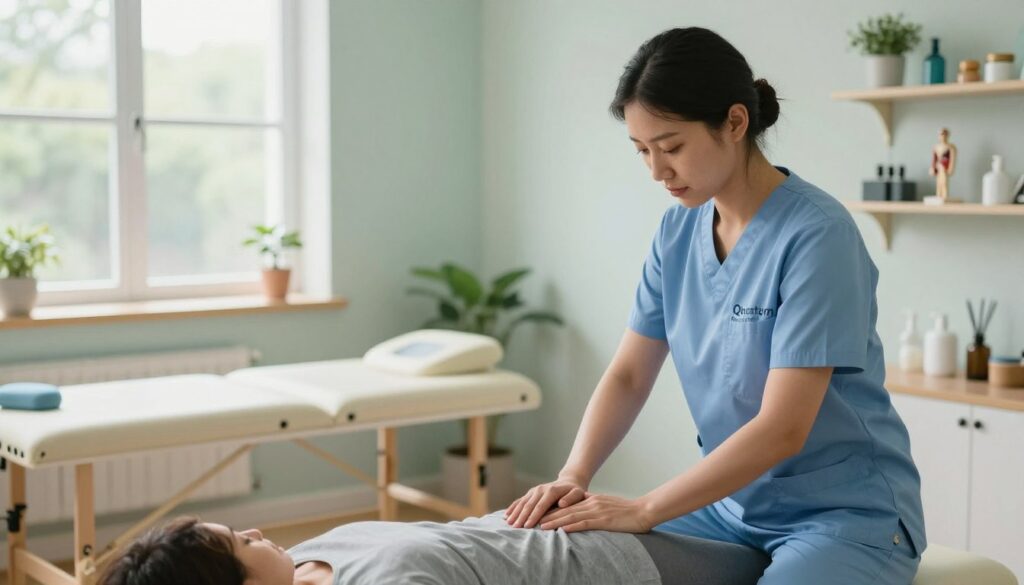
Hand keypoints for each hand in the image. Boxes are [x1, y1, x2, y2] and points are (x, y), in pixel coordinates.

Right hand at [504, 475, 587, 528]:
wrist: (568, 482)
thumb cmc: (575, 492)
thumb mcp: (578, 493)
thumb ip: (571, 499)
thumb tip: (562, 504)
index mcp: (551, 491)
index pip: (541, 506)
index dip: (534, 516)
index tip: (528, 526)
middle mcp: (540, 489)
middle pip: (529, 505)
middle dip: (522, 517)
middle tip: (516, 528)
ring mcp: (534, 491)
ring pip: (522, 503)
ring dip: (515, 513)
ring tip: (509, 524)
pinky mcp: (530, 493)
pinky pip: (520, 500)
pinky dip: (513, 507)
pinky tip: (506, 515)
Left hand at [537, 493, 652, 533]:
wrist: (644, 511)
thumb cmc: (627, 511)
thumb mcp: (607, 505)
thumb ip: (594, 505)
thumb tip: (583, 509)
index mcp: (591, 500)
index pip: (568, 506)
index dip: (552, 510)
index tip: (539, 515)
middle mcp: (591, 503)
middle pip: (565, 510)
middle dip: (548, 516)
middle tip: (533, 521)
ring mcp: (597, 511)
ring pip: (571, 516)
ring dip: (555, 522)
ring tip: (541, 527)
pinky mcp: (603, 520)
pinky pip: (584, 523)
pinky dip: (571, 526)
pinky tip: (562, 530)